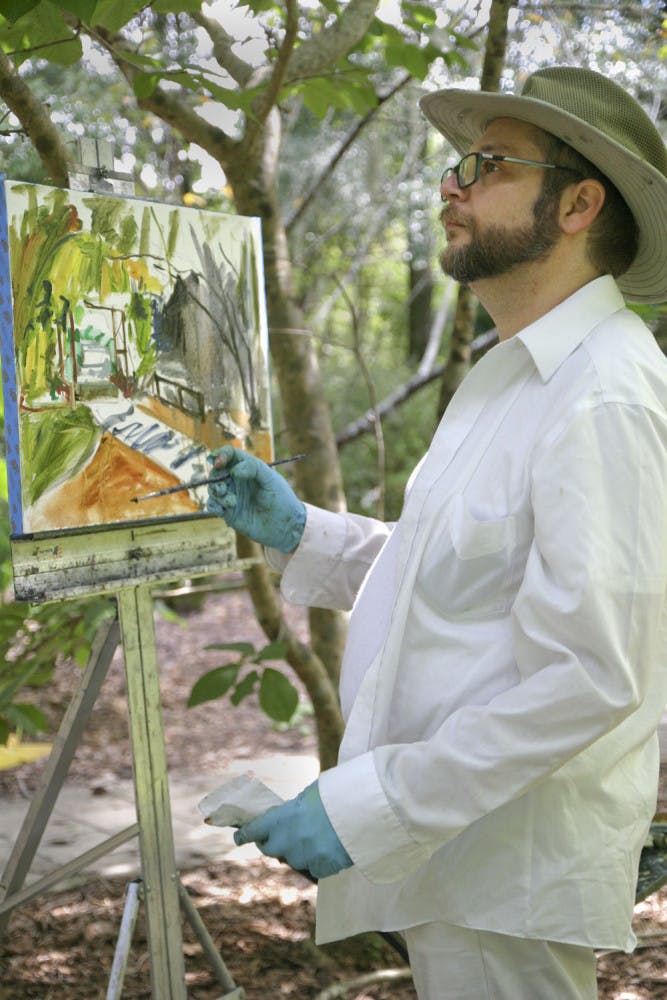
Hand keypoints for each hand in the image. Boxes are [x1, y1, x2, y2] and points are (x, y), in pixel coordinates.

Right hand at [206, 446, 305, 552]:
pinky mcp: (228, 512)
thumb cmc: (282, 499)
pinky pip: (212, 505)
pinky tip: (223, 510)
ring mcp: (231, 496)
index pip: (229, 455)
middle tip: (223, 489)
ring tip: (232, 502)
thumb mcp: (271, 478)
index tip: (219, 463)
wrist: (285, 526)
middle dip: (215, 478)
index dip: (221, 455)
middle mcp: (237, 481)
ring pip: (213, 488)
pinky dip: (213, 505)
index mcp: (247, 468)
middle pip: (216, 471)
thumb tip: (233, 470)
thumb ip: (253, 468)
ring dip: (217, 493)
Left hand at [233, 781, 352, 879]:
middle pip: (271, 849)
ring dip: (300, 851)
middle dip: (274, 843)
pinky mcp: (322, 869)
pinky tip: (332, 846)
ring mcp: (304, 858)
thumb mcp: (310, 794)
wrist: (363, 813)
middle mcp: (287, 842)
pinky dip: (319, 860)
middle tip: (280, 836)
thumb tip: (290, 817)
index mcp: (280, 819)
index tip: (239, 837)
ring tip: (317, 837)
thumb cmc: (337, 795)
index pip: (253, 830)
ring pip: (295, 859)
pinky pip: (315, 867)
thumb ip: (295, 809)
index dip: (245, 834)